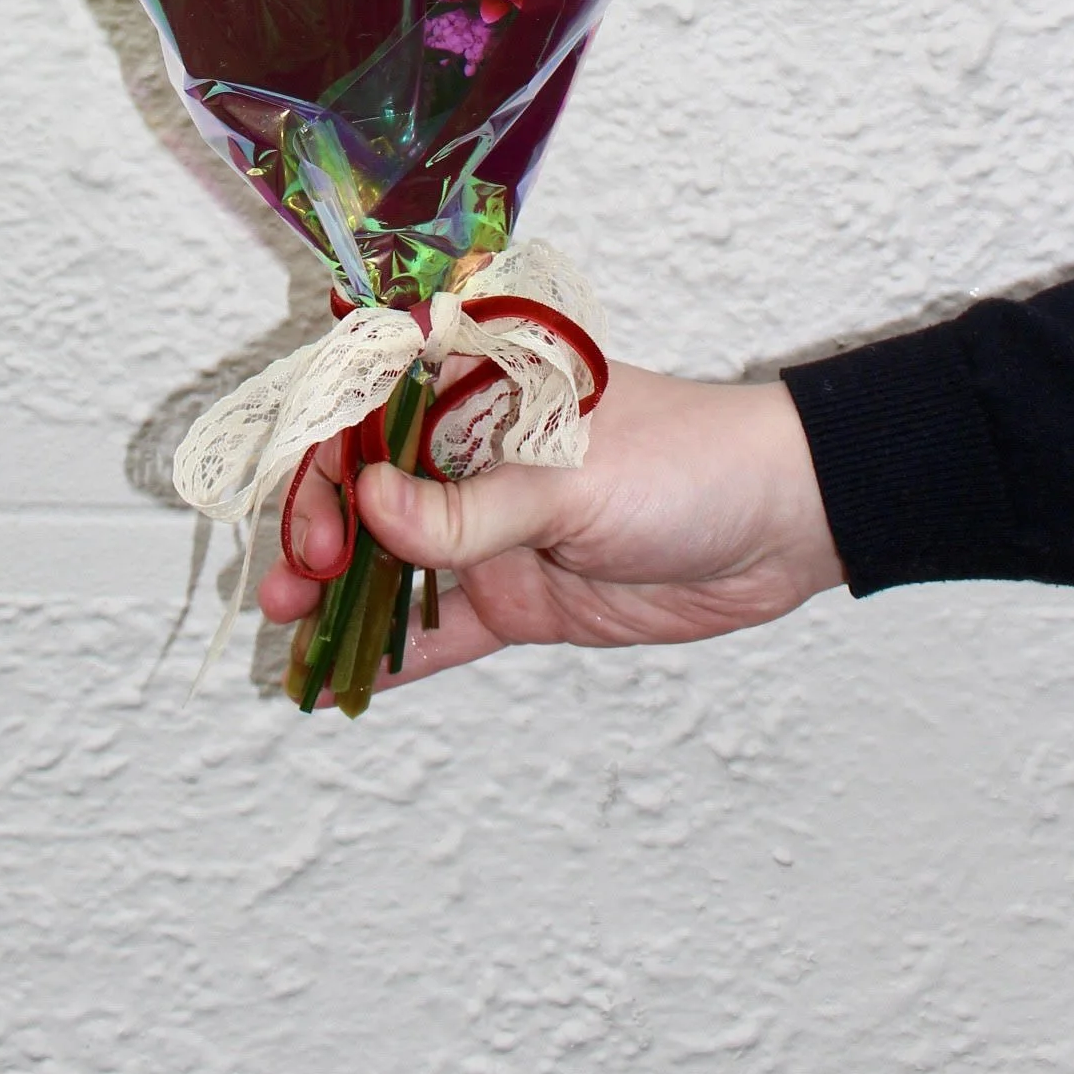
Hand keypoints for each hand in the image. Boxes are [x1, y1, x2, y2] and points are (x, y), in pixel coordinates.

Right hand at [258, 361, 844, 693]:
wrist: (783, 524)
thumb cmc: (688, 460)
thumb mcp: (573, 478)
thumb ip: (470, 504)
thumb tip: (369, 505)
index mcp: (480, 392)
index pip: (372, 413)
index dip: (327, 460)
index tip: (316, 514)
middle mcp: (473, 457)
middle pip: (368, 495)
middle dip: (320, 535)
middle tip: (296, 583)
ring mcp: (495, 531)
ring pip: (394, 564)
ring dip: (340, 596)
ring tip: (290, 632)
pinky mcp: (522, 596)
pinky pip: (442, 626)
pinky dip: (392, 652)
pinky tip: (336, 682)